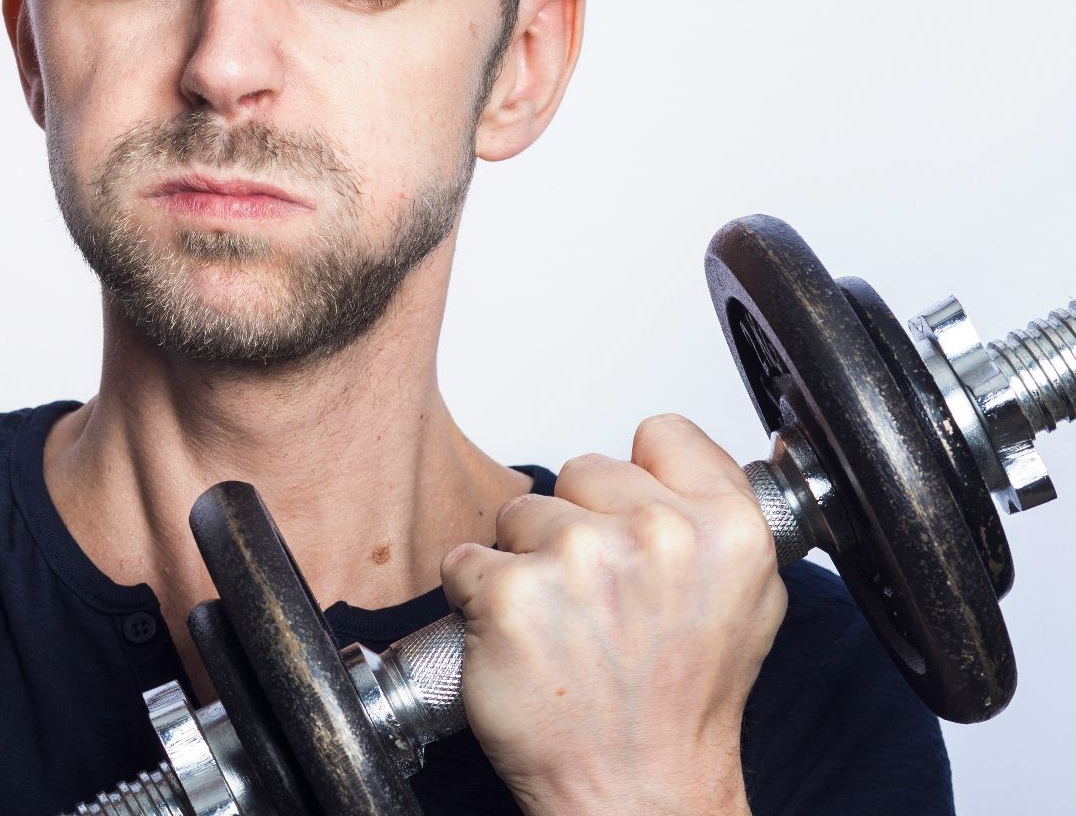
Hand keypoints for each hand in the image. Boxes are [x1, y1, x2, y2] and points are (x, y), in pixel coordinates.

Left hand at [440, 414, 784, 815]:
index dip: (637, 478)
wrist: (639, 790)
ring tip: (563, 627)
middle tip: (599, 599)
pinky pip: (465, 559)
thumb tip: (669, 462)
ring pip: (519, 513)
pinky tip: (519, 641)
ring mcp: (580, 561)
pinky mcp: (510, 595)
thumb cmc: (681, 706)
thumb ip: (713, 518)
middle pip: (581, 469)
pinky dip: (476, 597)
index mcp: (726, 529)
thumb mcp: (747, 600)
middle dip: (577, 525)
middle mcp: (658, 535)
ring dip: (525, 562)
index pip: (662, 433)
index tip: (630, 522)